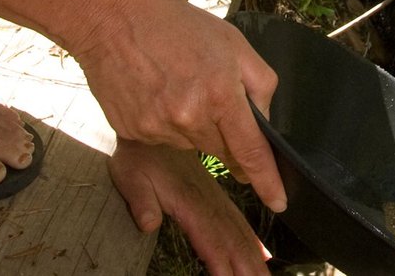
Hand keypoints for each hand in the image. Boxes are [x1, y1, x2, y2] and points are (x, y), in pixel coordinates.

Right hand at [74, 0, 285, 213]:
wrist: (112, 19)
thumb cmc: (175, 25)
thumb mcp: (232, 40)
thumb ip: (259, 83)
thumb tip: (264, 120)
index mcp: (221, 94)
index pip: (250, 151)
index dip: (266, 181)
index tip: (278, 202)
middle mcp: (190, 117)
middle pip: (222, 150)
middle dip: (225, 134)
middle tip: (211, 99)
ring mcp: (159, 128)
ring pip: (191, 144)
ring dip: (193, 124)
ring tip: (176, 82)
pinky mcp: (134, 133)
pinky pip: (162, 139)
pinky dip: (165, 122)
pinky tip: (155, 91)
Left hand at [108, 139, 270, 275]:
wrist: (149, 131)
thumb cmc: (137, 158)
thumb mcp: (130, 177)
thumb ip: (140, 202)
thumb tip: (148, 223)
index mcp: (189, 201)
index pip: (211, 238)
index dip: (223, 262)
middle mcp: (207, 201)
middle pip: (234, 239)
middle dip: (248, 265)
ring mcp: (214, 199)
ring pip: (240, 232)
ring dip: (254, 257)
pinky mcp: (214, 198)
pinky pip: (238, 221)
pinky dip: (253, 240)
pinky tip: (263, 254)